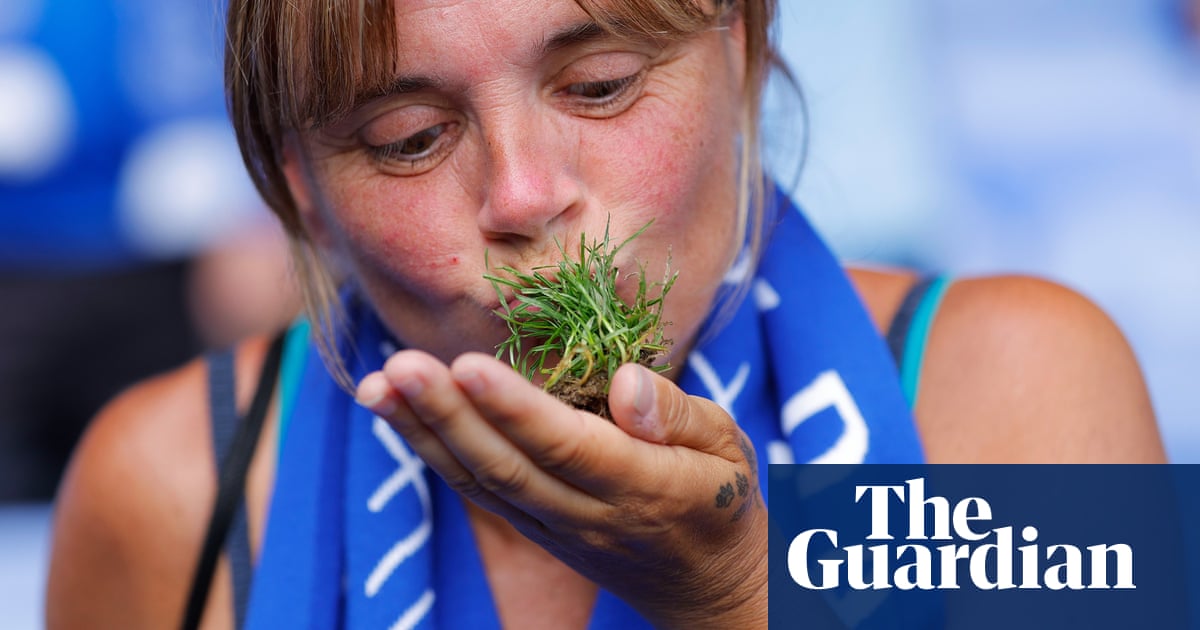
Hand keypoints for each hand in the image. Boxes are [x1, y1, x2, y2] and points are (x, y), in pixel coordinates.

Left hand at [355, 351, 766, 627]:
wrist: (708, 590)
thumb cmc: (722, 499)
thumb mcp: (730, 448)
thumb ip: (680, 414)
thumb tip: (626, 383)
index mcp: (643, 486)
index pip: (568, 446)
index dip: (514, 409)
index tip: (466, 364)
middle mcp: (588, 513)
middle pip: (507, 467)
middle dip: (447, 416)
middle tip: (398, 367)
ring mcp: (554, 527)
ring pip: (481, 482)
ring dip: (424, 435)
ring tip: (377, 386)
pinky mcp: (535, 529)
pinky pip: (479, 492)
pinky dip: (435, 453)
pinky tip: (399, 415)